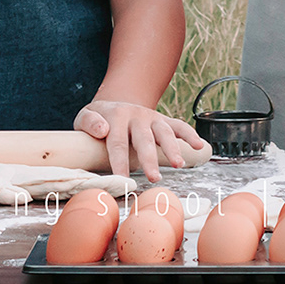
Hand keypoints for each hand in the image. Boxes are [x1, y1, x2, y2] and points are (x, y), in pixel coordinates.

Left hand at [75, 100, 205, 182]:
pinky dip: (190, 135)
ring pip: (165, 132)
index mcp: (116, 116)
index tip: (123, 180)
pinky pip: (179, 126)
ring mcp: (152, 117)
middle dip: (150, 159)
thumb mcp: (85, 116)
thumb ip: (89, 123)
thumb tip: (102, 130)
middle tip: (154, 178)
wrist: (115, 103)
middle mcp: (136, 115)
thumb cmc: (98, 119)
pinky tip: (199, 146)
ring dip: (172, 148)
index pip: (118, 142)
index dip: (120, 162)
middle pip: (144, 139)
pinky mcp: (163, 120)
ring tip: (178, 164)